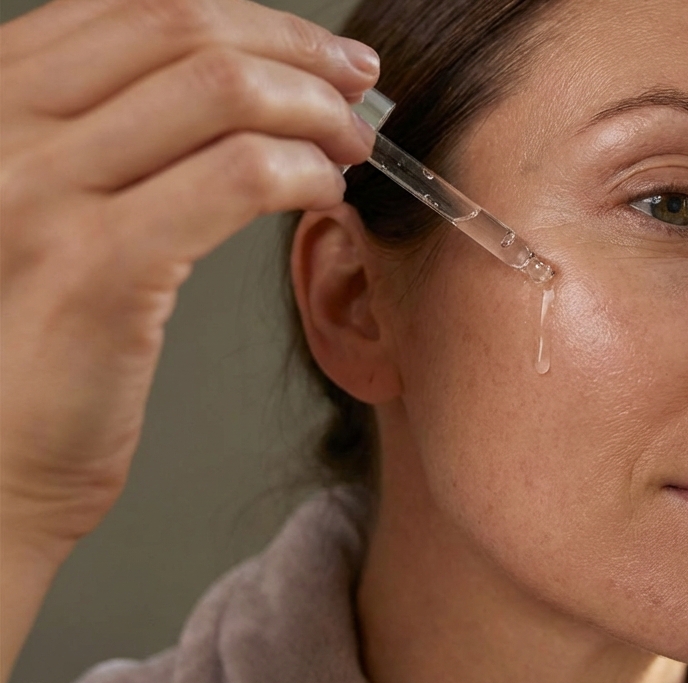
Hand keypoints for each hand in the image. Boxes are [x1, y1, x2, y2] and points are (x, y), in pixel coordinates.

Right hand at [0, 0, 377, 545]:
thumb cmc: (26, 348)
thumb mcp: (38, 209)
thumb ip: (98, 138)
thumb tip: (225, 83)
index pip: (132, 10)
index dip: (250, 19)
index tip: (319, 50)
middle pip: (181, 31)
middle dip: (296, 50)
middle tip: (358, 86)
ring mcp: (38, 193)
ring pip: (220, 90)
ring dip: (313, 109)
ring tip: (350, 147)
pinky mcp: (97, 265)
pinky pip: (238, 177)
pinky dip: (303, 173)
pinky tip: (323, 197)